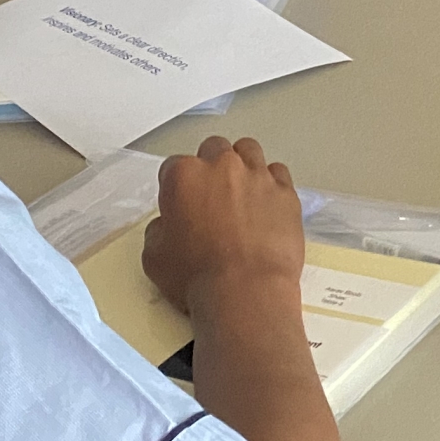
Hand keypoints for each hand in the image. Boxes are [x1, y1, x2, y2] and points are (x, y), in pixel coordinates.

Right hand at [143, 136, 307, 314]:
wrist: (245, 291)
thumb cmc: (194, 276)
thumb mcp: (153, 256)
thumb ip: (158, 228)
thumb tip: (169, 223)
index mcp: (183, 176)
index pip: (174, 166)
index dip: (176, 186)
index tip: (181, 204)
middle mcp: (222, 165)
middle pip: (214, 149)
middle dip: (210, 167)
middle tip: (212, 196)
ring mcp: (257, 175)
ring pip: (248, 150)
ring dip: (242, 165)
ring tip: (241, 193)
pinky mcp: (286, 190)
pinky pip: (277, 173)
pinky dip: (271, 183)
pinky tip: (266, 203)